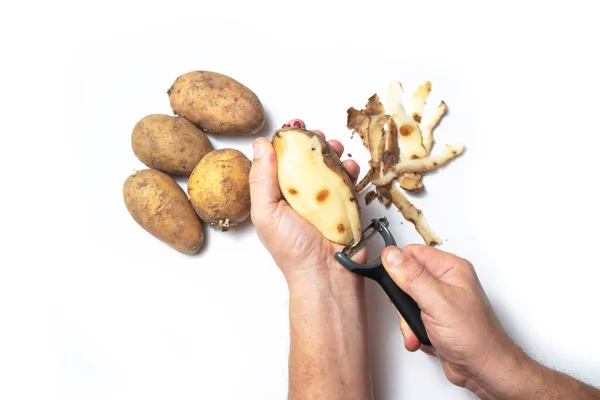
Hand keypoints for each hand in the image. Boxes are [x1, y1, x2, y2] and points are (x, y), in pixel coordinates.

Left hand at [249, 119, 365, 296]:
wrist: (326, 275)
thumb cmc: (292, 250)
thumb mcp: (266, 213)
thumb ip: (261, 179)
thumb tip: (260, 144)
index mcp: (277, 194)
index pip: (279, 160)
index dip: (287, 142)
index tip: (294, 127)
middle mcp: (300, 195)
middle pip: (306, 159)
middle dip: (313, 143)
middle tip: (317, 135)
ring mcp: (324, 199)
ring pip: (328, 166)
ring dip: (333, 152)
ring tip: (335, 147)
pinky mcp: (345, 204)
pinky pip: (348, 181)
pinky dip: (350, 170)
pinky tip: (349, 166)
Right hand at [381, 245, 525, 392]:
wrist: (484, 370)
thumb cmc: (474, 337)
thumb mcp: (437, 301)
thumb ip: (412, 277)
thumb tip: (391, 255)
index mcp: (451, 269)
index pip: (413, 253)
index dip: (397, 264)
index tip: (391, 280)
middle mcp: (446, 282)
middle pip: (406, 277)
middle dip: (402, 300)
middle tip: (408, 311)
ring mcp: (441, 301)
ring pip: (407, 300)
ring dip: (407, 319)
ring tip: (416, 331)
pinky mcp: (436, 319)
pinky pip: (413, 318)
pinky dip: (413, 330)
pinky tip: (420, 338)